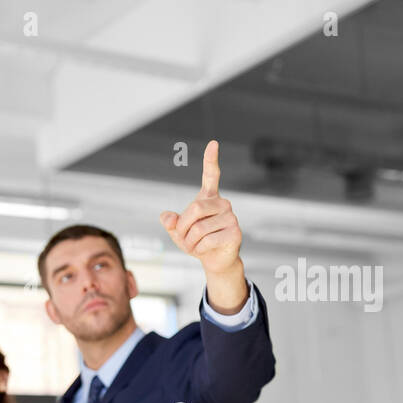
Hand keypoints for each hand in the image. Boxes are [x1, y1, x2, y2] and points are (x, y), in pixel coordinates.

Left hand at [159, 140, 242, 277]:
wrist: (215, 260)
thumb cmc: (197, 242)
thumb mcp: (178, 232)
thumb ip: (170, 223)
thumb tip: (166, 217)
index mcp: (209, 198)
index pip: (211, 175)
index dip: (210, 160)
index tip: (213, 143)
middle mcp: (222, 203)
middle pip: (194, 208)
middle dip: (182, 227)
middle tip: (183, 238)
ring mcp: (231, 217)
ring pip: (199, 228)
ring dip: (189, 242)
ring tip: (194, 246)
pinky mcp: (235, 232)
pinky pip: (207, 240)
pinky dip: (199, 249)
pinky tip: (205, 249)